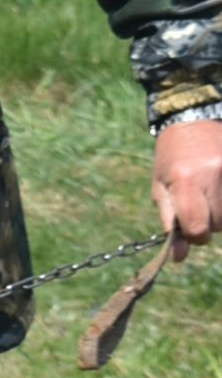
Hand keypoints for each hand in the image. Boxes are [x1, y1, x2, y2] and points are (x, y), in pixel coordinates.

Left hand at [153, 118, 221, 259]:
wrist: (193, 119)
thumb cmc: (171, 158)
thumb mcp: (161, 188)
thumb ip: (170, 222)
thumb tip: (178, 257)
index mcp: (185, 181)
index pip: (197, 229)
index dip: (194, 235)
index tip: (190, 226)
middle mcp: (212, 175)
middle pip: (219, 225)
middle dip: (209, 222)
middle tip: (200, 201)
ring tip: (211, 192)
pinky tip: (219, 188)